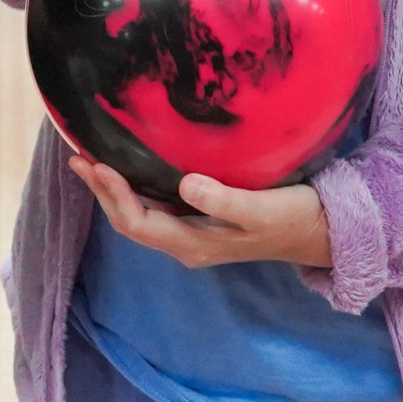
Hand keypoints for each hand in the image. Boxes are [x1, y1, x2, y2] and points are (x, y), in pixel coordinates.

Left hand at [70, 156, 331, 269]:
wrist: (324, 233)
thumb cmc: (294, 218)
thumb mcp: (261, 209)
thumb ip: (223, 200)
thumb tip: (184, 184)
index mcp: (195, 244)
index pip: (138, 224)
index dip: (113, 196)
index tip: (96, 164)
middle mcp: (188, 244)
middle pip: (130, 223)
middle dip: (103, 192)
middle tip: (78, 157)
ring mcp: (194, 236)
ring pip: (140, 217)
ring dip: (114, 191)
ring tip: (91, 161)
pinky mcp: (202, 223)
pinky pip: (156, 209)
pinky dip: (135, 190)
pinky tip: (131, 169)